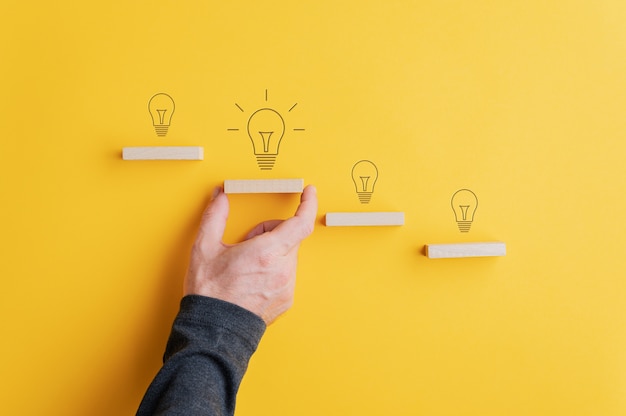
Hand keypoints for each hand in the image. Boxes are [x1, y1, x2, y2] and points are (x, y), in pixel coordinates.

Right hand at [184, 185, 317, 324]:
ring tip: (248, 264)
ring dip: (273, 251)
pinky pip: (286, 274)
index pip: (300, 223)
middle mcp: (282, 270)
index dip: (307, 204)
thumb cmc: (210, 291)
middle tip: (249, 240)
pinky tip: (253, 279)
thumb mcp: (204, 248)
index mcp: (266, 253)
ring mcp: (287, 287)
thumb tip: (221, 197)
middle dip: (273, 231)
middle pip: (291, 237)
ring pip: (288, 256)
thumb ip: (215, 216)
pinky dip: (274, 269)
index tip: (309, 193)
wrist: (213, 330)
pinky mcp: (286, 300)